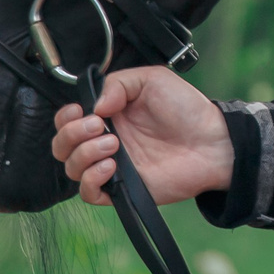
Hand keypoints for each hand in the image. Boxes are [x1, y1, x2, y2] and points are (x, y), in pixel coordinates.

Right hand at [49, 65, 234, 207]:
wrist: (213, 142)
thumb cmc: (186, 109)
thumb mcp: (153, 79)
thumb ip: (118, 83)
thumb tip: (93, 106)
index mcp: (108, 114)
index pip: (68, 119)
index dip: (66, 117)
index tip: (81, 111)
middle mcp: (105, 140)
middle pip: (61, 145)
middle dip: (71, 134)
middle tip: (98, 126)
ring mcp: (112, 165)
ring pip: (70, 168)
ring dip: (83, 154)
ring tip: (113, 145)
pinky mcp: (121, 189)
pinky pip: (88, 193)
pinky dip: (91, 180)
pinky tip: (111, 166)